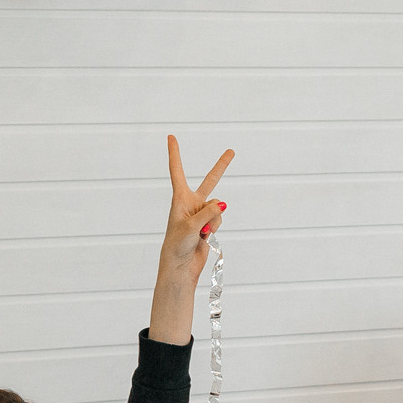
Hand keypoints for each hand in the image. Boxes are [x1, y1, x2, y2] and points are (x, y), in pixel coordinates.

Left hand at [160, 134, 232, 288]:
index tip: (171, 136)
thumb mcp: (190, 226)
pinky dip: (215, 228)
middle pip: (210, 181)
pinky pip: (220, 220)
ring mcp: (202, 213)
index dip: (175, 153)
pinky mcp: (209, 225)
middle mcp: (191, 202)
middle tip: (231, 151)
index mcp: (179, 198)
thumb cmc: (177, 245)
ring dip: (212, 221)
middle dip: (221, 167)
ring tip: (200, 233)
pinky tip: (205, 237)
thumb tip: (222, 204)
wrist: (180, 266)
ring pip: (218, 209)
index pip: (177, 171)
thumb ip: (207, 212)